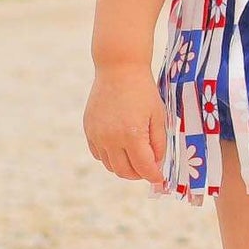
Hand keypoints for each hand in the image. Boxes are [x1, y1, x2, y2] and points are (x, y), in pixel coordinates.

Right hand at [83, 64, 166, 184]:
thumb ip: (159, 143)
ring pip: (110, 166)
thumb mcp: (158, 116)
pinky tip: (121, 147)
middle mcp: (111, 138)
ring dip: (124, 167)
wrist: (119, 69)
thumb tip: (157, 165)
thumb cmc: (143, 91)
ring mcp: (97, 135)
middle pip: (124, 172)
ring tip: (136, 158)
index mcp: (132, 135)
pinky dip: (110, 157)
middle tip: (148, 168)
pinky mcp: (88, 129)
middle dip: (139, 174)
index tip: (160, 178)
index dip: (153, 176)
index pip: (143, 168)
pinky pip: (98, 154)